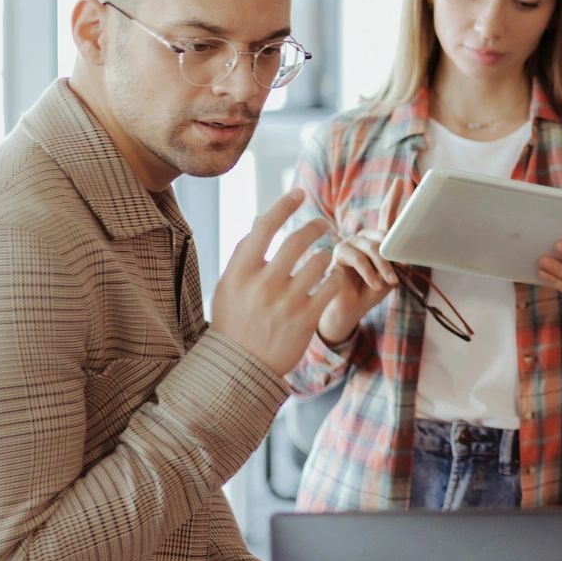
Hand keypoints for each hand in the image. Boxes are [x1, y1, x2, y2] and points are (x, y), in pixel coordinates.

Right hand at [209, 187, 346, 377]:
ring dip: (326, 254)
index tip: (299, 193)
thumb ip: (242, 256)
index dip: (284, 205)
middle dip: (315, 226)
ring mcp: (286, 301)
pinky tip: (333, 277)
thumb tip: (258, 226)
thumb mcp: (227, 287)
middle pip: (297, 239)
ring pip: (319, 261)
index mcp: (241, 272)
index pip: (265, 226)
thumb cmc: (233, 323)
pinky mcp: (306, 318)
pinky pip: (330, 286)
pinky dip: (335, 277)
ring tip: (325, 256)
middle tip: (324, 223)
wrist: (239, 367)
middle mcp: (264, 283)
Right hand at [316, 231, 400, 346]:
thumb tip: (403, 253)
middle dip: (391, 259)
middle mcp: (359, 238)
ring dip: (382, 267)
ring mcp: (347, 244)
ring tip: (388, 283)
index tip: (407, 262)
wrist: (351, 309)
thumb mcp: (388, 276)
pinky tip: (375, 285)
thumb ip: (394, 263)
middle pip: (379, 241)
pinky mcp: (338, 254)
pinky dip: (369, 273)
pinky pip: (357, 259)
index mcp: (373, 239)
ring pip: (370, 248)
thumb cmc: (370, 290)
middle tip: (399, 275)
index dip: (399, 247)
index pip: (388, 235)